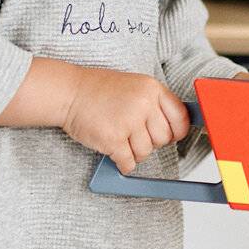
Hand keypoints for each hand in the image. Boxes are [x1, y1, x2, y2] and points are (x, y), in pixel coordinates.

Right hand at [62, 66, 191, 175]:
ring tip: (118, 138)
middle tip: (133, 136)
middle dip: (150, 142)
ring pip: (145, 152)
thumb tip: (175, 129)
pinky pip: (128, 162)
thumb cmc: (98, 90)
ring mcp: (128, 121)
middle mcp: (144, 103)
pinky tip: (114, 152)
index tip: (170, 136)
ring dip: (132, 152)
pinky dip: (122, 163)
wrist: (68, 92)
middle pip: (163, 139)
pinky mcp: (113, 139)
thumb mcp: (134, 86)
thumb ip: (154, 104)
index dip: (176, 132)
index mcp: (152, 88)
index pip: (180, 117)